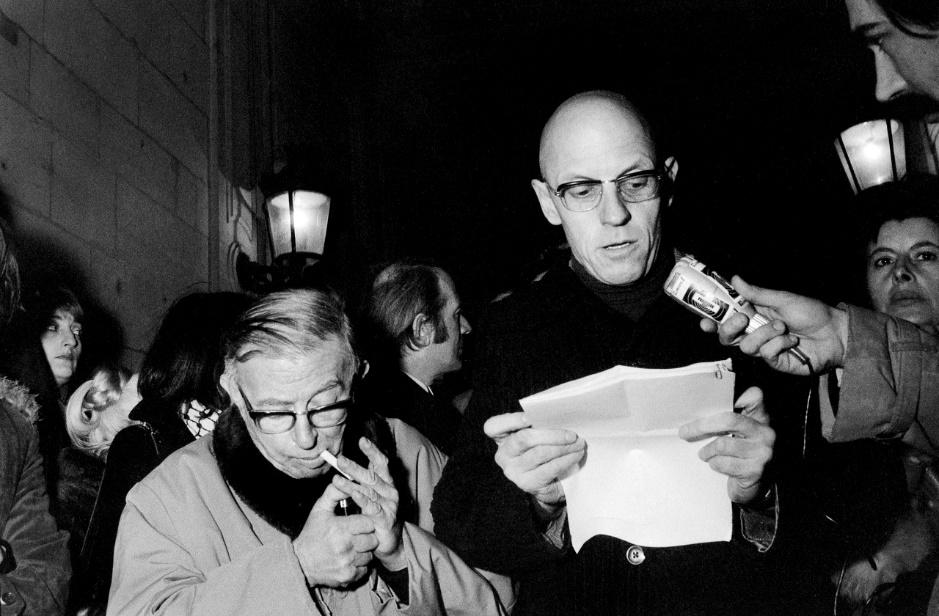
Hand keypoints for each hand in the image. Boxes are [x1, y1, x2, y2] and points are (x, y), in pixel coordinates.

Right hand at [292, 482, 378, 587]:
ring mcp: (347, 563)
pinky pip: (364, 569)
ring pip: (369, 555)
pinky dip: (359, 565)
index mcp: (340, 528)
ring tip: (351, 547)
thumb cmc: (311, 534)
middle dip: (366, 537)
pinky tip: (348, 559)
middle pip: (372, 540)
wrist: (300, 562)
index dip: (364, 522)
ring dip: (363, 552)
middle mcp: (345, 547)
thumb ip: (333, 493)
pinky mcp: (347, 576)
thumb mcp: (319, 510)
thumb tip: (344, 479)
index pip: (368, 523)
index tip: (358, 523)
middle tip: (356, 536)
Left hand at [333, 438, 404, 571]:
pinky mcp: (385, 518)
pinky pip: (371, 506)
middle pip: (371, 475)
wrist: (390, 545)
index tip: (362, 440)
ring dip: (351, 483)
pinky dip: (360, 498)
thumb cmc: (378, 518)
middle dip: (355, 466)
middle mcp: (390, 491)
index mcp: (386, 483)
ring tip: (335, 478)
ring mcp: (389, 505)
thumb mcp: (370, 498)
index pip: (380, 463)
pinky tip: (351, 493)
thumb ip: (362, 483)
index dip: (372, 451)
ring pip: (368, 490)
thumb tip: (344, 466)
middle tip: (339, 460)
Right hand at [484, 412, 585, 517]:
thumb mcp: (538, 435)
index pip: (493, 427)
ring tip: (579, 443)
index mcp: (501, 437)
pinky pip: (549, 468)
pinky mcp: (526, 483)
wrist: (550, 482)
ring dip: (564, 447)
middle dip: (550, 434)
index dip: (511, 420)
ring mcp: (513, 470)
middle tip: (572, 433)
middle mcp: (503, 454)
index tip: (530, 417)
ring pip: (540, 453)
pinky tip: (577, 455)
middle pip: (523, 439)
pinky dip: (566, 459)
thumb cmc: (544, 449)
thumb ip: (540, 424)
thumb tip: (559, 414)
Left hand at [678, 387, 774, 503]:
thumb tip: (697, 411)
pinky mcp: (755, 471)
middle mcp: (765, 432)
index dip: (742, 394)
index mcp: (760, 418)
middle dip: (701, 426)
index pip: (755, 398)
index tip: (727, 395)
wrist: (754, 487)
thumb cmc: (740, 455)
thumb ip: (728, 419)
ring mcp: (763, 452)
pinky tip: (715, 464)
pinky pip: (723, 463)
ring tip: (704, 454)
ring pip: (722, 444)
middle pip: (728, 420)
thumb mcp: (740, 434)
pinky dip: (714, 464)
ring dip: (707, 451)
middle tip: (684, 432)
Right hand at [699, 276, 847, 374]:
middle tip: (743, 318)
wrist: (835, 333)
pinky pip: (765, 354)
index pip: (725, 320)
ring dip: (765, 333)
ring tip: (783, 327)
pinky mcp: (774, 362)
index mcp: (754, 315)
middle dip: (730, 328)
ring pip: (746, 346)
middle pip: (727, 338)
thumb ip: (756, 293)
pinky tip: (792, 341)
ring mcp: (764, 349)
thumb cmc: (812, 313)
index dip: (711, 322)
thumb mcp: (782, 299)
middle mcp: (755, 333)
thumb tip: (735, 279)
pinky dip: (779, 344)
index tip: (704, 321)